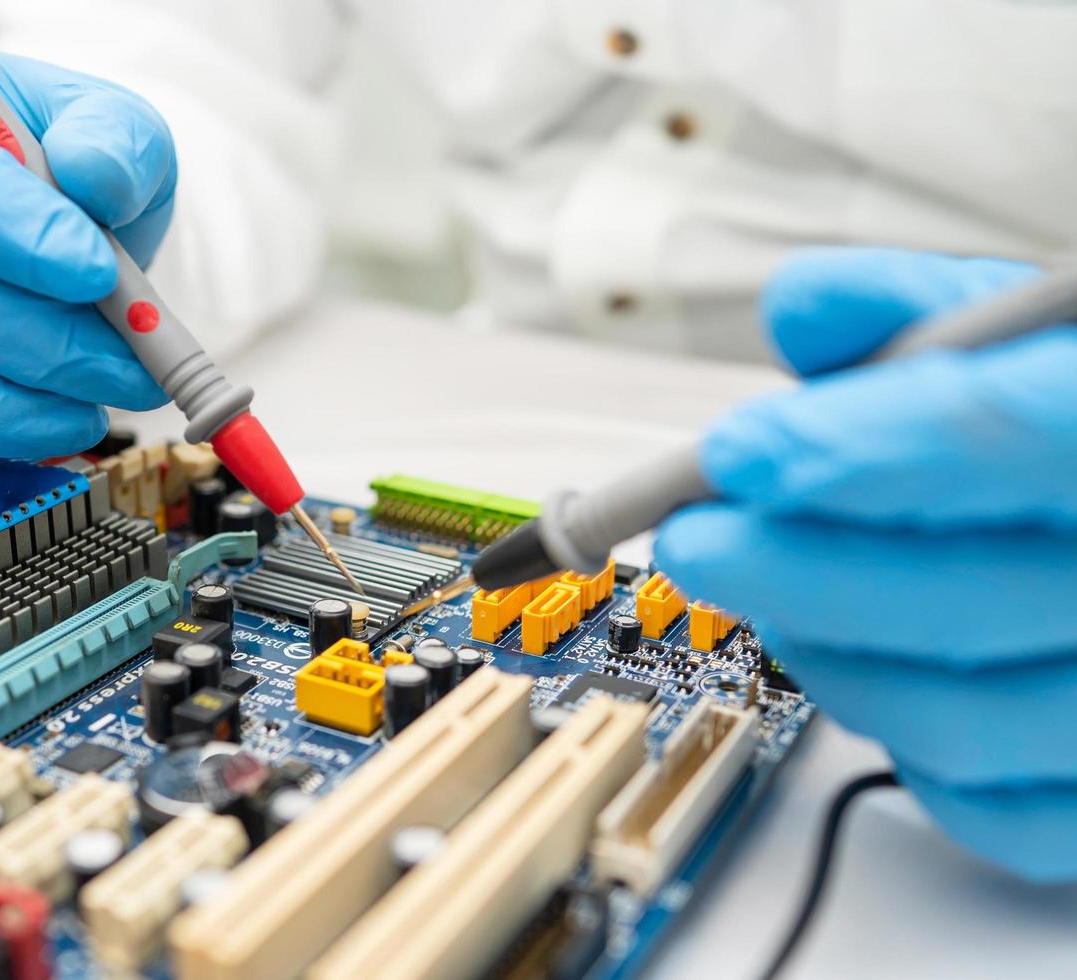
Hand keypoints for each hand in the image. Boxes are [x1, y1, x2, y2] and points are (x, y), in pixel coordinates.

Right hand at [0, 43, 174, 477]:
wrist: (60, 236)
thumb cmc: (71, 174)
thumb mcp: (112, 130)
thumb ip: (113, 140)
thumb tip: (93, 175)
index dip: (0, 228)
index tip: (95, 272)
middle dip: (32, 341)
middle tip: (129, 365)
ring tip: (90, 406)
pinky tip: (25, 428)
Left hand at [655, 246, 1076, 880]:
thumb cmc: (1067, 416)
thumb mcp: (1024, 334)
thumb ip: (914, 310)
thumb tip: (803, 311)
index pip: (998, 435)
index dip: (848, 450)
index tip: (737, 454)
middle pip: (960, 601)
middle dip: (795, 571)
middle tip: (696, 538)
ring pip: (955, 721)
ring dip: (826, 655)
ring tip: (776, 597)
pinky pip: (986, 808)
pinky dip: (899, 745)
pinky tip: (872, 669)